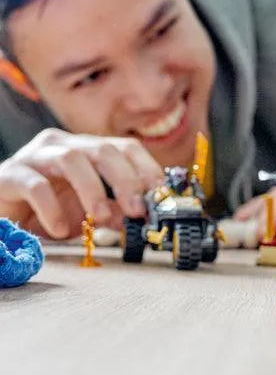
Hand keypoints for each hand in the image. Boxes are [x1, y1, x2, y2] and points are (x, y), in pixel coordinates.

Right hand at [0, 128, 163, 239]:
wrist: (3, 214)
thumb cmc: (47, 210)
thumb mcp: (89, 212)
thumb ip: (116, 211)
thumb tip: (144, 217)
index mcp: (88, 149)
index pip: (126, 147)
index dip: (147, 169)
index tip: (160, 194)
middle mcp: (64, 145)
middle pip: (104, 150)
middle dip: (125, 180)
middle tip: (136, 210)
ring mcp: (36, 156)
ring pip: (72, 159)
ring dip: (92, 190)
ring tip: (100, 219)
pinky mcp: (9, 174)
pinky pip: (35, 184)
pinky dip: (52, 207)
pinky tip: (61, 229)